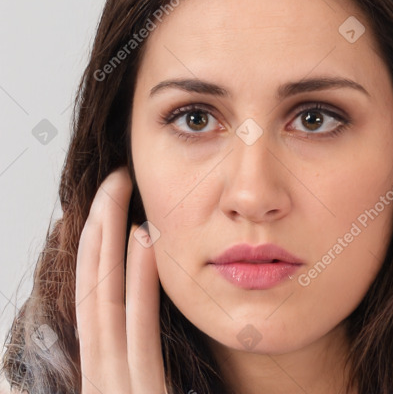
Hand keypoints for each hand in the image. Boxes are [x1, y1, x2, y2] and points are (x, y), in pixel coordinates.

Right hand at [76, 166, 167, 393]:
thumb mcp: (142, 392)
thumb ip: (137, 359)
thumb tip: (138, 311)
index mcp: (103, 368)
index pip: (94, 294)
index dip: (97, 243)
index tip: (112, 204)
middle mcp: (100, 371)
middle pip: (92, 281)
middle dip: (98, 223)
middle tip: (114, 177)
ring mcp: (114, 384)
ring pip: (104, 294)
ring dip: (110, 234)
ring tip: (118, 188)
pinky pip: (139, 326)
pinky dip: (139, 277)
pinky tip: (142, 236)